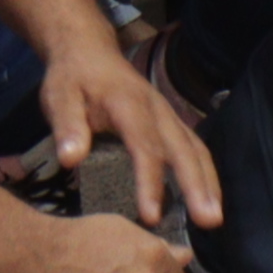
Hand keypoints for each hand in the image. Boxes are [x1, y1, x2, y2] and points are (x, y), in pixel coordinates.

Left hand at [25, 37, 224, 237]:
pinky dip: (205, 174)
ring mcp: (168, 116)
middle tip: (209, 221)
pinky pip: (194, 148)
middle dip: (197, 186)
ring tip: (214, 218)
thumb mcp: (59, 98)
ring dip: (208, 183)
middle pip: (183, 149)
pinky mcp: (170, 123)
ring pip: (196, 149)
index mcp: (129, 105)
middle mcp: (157, 110)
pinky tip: (207, 199)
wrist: (89, 51)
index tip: (152, 217)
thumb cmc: (73, 79)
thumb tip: (71, 160)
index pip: (144, 146)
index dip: (150, 182)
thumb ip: (66, 126)